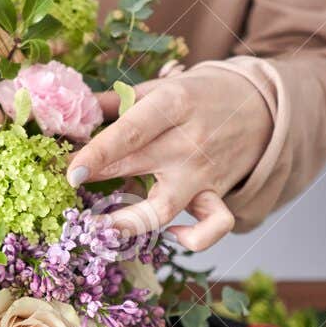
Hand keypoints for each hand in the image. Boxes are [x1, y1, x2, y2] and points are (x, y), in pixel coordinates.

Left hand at [65, 66, 272, 249]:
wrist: (260, 105)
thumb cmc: (199, 95)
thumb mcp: (160, 87)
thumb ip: (116, 102)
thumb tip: (73, 113)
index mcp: (173, 105)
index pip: (130, 132)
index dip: (97, 154)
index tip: (69, 172)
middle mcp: (188, 142)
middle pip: (136, 166)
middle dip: (97, 180)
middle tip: (65, 189)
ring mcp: (203, 173)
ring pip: (165, 208)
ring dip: (130, 223)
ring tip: (101, 228)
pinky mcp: (217, 195)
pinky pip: (213, 227)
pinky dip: (193, 239)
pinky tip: (170, 234)